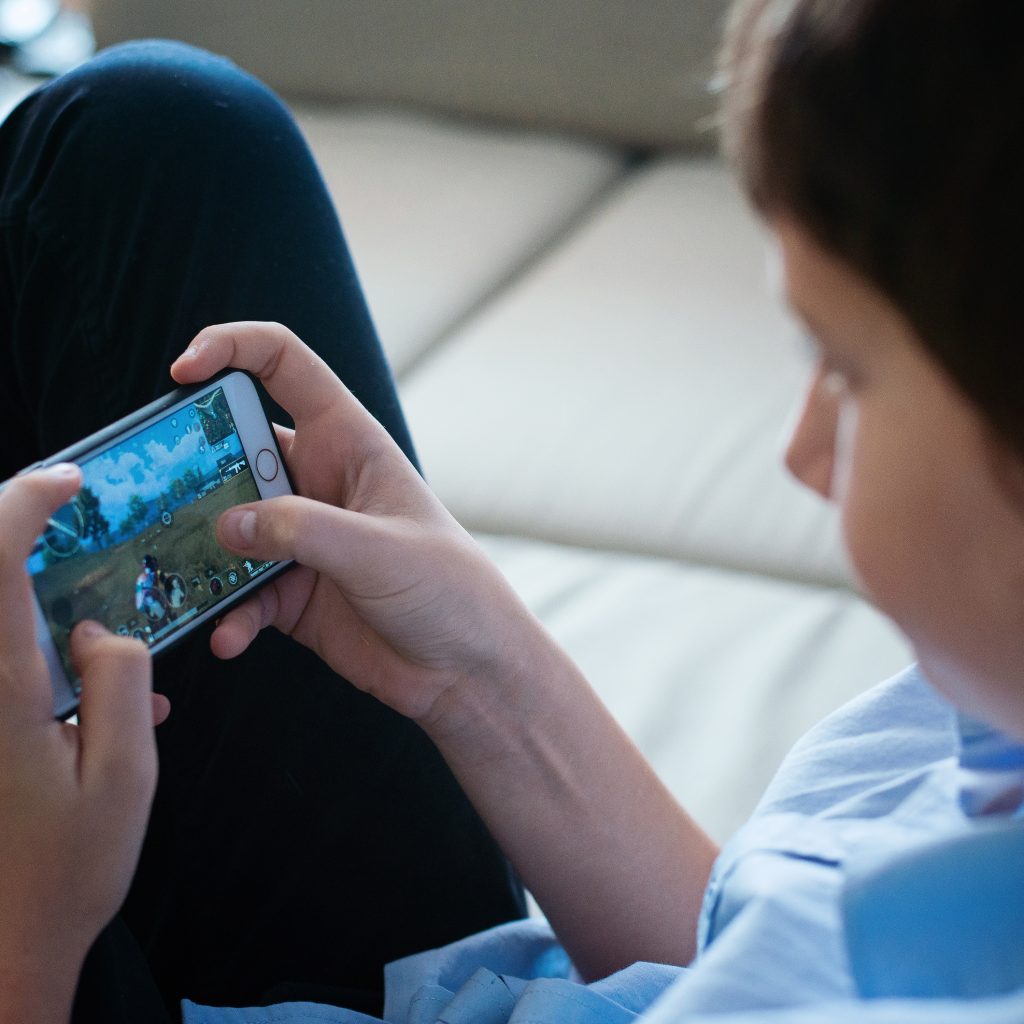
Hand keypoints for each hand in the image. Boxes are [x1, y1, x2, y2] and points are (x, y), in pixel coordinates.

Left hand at [0, 466, 165, 1013]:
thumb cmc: (64, 870)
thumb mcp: (124, 777)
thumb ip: (120, 683)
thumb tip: (99, 628)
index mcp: (4, 689)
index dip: (24, 501)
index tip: (68, 481)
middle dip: (12, 524)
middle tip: (65, 510)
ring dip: (24, 585)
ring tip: (83, 596)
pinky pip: (6, 661)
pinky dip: (33, 648)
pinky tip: (90, 700)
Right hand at [171, 322, 548, 725]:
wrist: (466, 668)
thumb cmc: (449, 589)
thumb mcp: (378, 549)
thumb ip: (302, 531)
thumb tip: (228, 524)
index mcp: (348, 443)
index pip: (285, 367)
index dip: (232, 348)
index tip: (183, 370)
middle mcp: (317, 483)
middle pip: (235, 449)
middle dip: (192, 466)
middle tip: (157, 493)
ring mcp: (301, 539)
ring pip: (227, 526)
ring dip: (201, 550)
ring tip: (178, 576)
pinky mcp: (292, 592)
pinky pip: (240, 593)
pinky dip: (228, 613)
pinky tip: (228, 635)